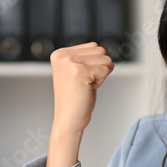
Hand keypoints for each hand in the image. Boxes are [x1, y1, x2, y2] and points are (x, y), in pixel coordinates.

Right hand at [46, 43, 113, 166]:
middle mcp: (63, 55)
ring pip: (105, 59)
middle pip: (100, 50)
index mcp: (59, 53)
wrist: (69, 120)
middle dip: (99, 68)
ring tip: (86, 86)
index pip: (93, 47)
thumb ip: (85, 58)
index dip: (94, 64)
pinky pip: (106, 69)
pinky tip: (88, 89)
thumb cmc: (75, 99)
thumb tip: (105, 50)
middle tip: (84, 83)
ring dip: (101, 74)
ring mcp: (70, 62)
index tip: (81, 78)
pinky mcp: (79, 71)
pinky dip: (101, 81)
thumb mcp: (77, 71)